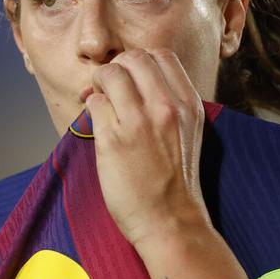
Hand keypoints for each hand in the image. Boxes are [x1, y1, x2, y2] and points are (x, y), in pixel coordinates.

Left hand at [84, 48, 211, 248]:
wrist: (170, 222)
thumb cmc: (176, 182)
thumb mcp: (188, 133)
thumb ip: (171, 105)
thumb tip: (139, 82)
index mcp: (188, 104)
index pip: (161, 56)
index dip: (141, 62)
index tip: (132, 78)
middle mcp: (165, 107)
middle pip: (134, 58)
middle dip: (117, 67)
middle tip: (110, 87)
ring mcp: (139, 122)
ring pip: (111, 74)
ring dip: (99, 83)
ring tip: (99, 101)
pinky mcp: (113, 140)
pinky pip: (94, 103)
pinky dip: (91, 107)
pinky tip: (98, 123)